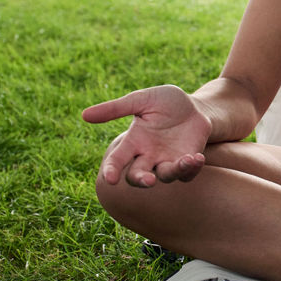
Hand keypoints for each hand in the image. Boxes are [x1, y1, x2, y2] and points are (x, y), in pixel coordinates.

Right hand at [82, 85, 212, 186]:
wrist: (196, 107)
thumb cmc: (166, 103)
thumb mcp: (142, 100)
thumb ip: (116, 108)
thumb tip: (84, 115)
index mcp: (133, 142)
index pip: (117, 161)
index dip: (112, 170)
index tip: (110, 179)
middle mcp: (148, 156)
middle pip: (137, 176)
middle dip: (141, 180)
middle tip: (148, 179)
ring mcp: (167, 161)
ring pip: (164, 177)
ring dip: (173, 172)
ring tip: (185, 160)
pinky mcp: (186, 163)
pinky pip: (186, 174)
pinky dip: (191, 168)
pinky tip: (196, 157)